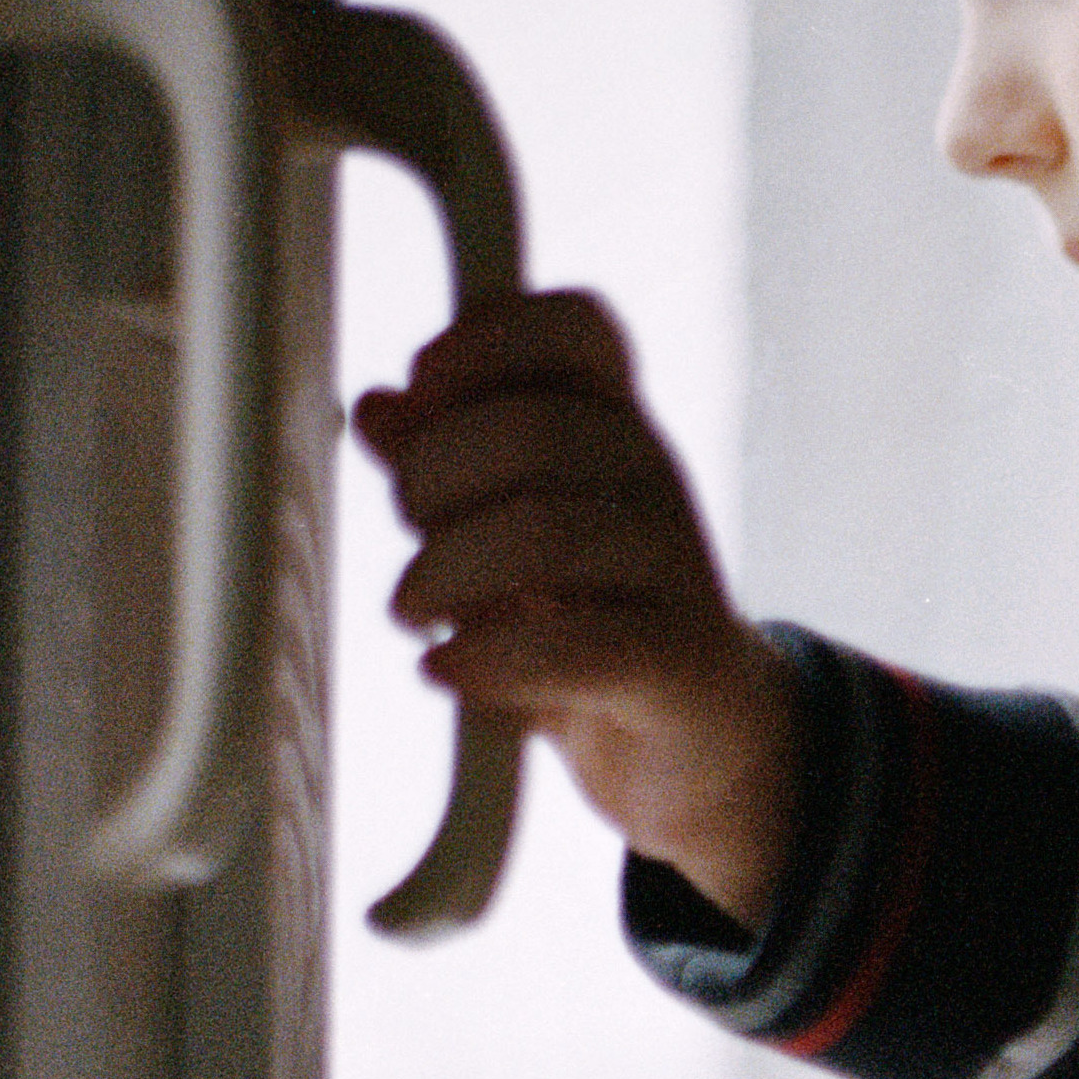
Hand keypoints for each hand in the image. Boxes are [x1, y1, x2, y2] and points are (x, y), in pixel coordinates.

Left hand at [351, 287, 794, 914]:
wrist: (701, 748)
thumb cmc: (590, 625)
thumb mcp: (507, 539)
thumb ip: (445, 471)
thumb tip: (377, 408)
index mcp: (614, 430)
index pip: (576, 330)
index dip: (486, 340)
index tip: (423, 386)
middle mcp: (654, 483)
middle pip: (533, 430)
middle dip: (435, 478)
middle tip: (409, 533)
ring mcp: (677, 571)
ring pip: (546, 534)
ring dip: (444, 574)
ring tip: (413, 612)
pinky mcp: (680, 664)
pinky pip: (578, 646)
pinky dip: (486, 660)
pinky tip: (446, 670)